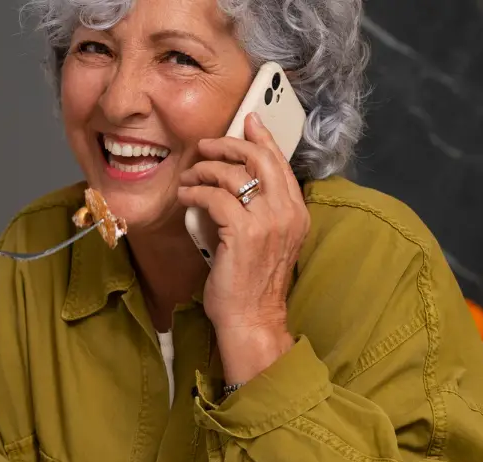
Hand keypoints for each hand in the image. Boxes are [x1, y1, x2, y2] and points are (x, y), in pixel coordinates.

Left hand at [178, 113, 308, 382]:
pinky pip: (214, 196)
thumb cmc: (252, 283)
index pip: (280, 163)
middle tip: (205, 146)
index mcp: (297, 212)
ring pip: (233, 174)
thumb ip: (260, 209)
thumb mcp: (266, 239)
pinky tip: (185, 195)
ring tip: (189, 177)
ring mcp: (267, 221)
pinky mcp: (243, 232)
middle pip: (259, 159)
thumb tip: (236, 178)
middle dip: (228, 145)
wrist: (252, 318)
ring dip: (204, 170)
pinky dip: (195, 191)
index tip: (247, 121)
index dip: (262, 138)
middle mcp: (287, 212)